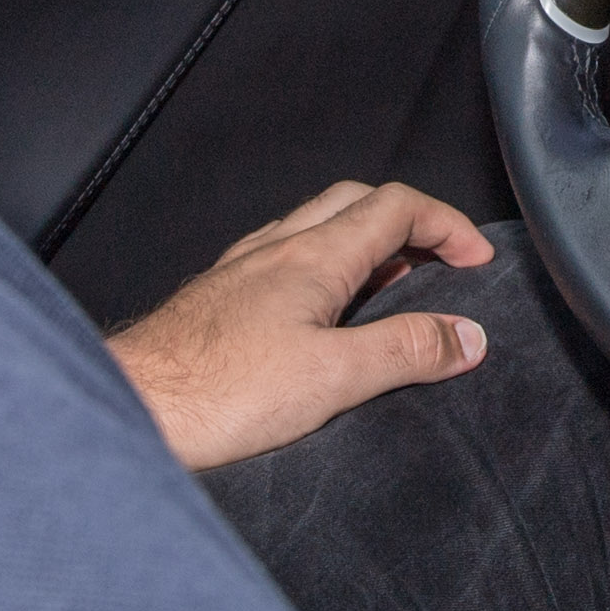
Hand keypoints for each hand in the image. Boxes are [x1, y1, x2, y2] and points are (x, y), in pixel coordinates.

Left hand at [105, 182, 494, 469]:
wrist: (131, 408)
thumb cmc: (215, 394)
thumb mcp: (332, 379)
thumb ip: (405, 351)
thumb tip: (467, 336)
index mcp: (312, 257)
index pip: (397, 206)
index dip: (447, 225)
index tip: (477, 261)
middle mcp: (275, 249)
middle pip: (356, 202)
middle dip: (409, 222)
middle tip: (441, 264)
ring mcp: (242, 271)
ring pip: (315, 227)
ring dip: (364, 243)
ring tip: (392, 289)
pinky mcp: (217, 300)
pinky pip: (282, 259)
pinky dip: (322, 267)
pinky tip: (320, 313)